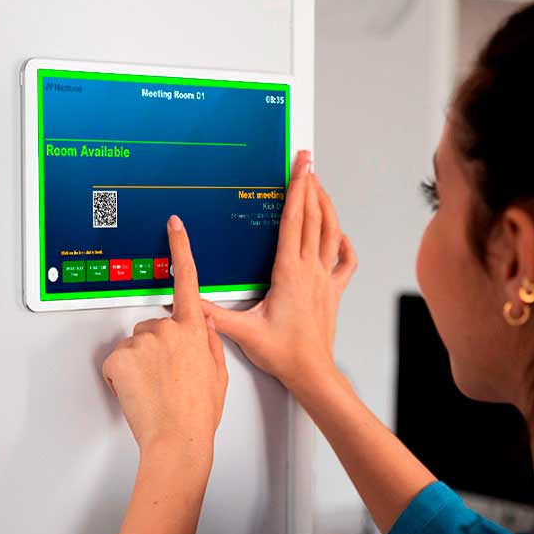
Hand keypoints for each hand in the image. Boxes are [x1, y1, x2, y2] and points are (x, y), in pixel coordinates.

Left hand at [102, 215, 228, 453]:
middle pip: (152, 325)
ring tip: (154, 389)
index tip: (174, 226)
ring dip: (138, 363)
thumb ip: (209, 341)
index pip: (188, 280)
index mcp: (195, 329)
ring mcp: (142, 342)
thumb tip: (204, 323)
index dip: (181, 249)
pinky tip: (139, 392)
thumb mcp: (217, 373)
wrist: (178, 439)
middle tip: (165, 377)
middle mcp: (167, 328)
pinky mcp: (120, 358)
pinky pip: (117, 362)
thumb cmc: (199, 412)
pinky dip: (122, 377)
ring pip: (133, 345)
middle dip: (154, 346)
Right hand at [200, 151, 356, 392]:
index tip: (300, 167)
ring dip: (327, 207)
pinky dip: (343, 243)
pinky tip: (339, 235)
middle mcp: (310, 270)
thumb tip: (189, 301)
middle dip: (310, 185)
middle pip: (313, 217)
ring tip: (320, 185)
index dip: (296, 189)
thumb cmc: (283, 353)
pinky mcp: (333, 291)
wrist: (312, 372)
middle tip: (307, 161)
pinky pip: (345, 261)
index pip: (293, 220)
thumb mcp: (242, 332)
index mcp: (289, 272)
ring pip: (331, 233)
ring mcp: (325, 279)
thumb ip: (214, 314)